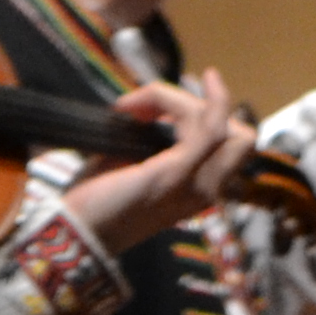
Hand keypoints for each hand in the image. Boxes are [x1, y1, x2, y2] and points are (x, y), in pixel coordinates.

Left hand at [63, 72, 256, 250]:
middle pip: (239, 136)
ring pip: (224, 126)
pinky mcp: (176, 174)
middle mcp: (206, 191)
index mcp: (198, 190)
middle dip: (202, 108)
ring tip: (143, 105)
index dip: (205, 116)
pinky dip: (203, 99)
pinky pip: (211, 128)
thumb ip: (156, 143)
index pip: (231, 146)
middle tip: (154, 107)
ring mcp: (196, 184)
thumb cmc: (99, 199)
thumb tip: (156, 109)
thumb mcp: (135, 165)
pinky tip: (183, 85)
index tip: (154, 108)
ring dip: (184, 102)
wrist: (76, 230)